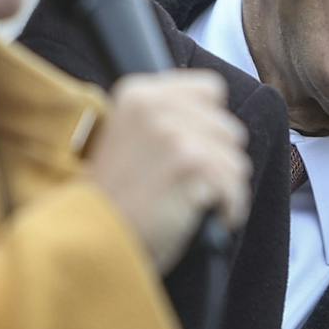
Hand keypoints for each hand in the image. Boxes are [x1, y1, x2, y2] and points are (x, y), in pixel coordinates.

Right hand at [86, 70, 249, 273]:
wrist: (94, 239)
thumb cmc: (114, 199)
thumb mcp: (128, 139)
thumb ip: (164, 118)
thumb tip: (215, 117)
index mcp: (138, 93)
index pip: (210, 89)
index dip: (210, 124)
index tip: (198, 149)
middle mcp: (155, 106)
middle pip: (228, 128)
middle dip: (220, 161)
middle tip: (197, 186)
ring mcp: (173, 133)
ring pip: (235, 159)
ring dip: (226, 188)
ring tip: (202, 204)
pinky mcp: (189, 164)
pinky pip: (234, 185)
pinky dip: (230, 208)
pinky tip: (214, 218)